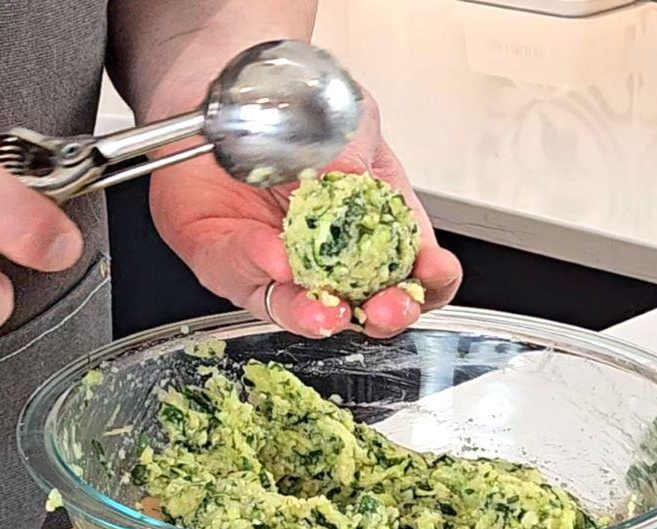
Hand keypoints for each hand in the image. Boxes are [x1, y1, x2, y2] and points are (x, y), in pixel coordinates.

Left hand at [149, 92, 461, 338]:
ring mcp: (277, 264)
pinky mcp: (225, 261)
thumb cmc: (293, 104)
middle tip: (385, 309)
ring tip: (326, 311)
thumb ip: (361, 161)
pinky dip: (259, 267)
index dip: (431, 279)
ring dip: (315, 315)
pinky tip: (274, 258)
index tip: (432, 272)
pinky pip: (239, 273)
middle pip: (364, 307)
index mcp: (374, 224)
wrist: (229, 84)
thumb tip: (360, 194)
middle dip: (381, 315)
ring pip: (298, 309)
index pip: (415, 270)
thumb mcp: (349, 122)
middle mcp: (327, 255)